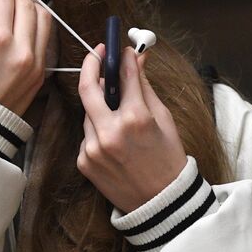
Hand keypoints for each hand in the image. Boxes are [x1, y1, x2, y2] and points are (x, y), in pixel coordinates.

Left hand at [76, 43, 186, 213]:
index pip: (123, 76)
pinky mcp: (83, 161)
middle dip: (91, 65)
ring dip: (100, 106)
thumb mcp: (163, 120)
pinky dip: (98, 130)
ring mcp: (92, 148)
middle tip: (96, 54)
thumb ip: (144, 87)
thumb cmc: (167, 159)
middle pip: (88, 87)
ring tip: (119, 116)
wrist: (160, 203)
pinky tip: (115, 142)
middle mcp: (109, 132)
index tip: (118, 47)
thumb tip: (136, 58)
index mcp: (135, 119)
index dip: (120, 58)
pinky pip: (87, 134)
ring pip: (89, 113)